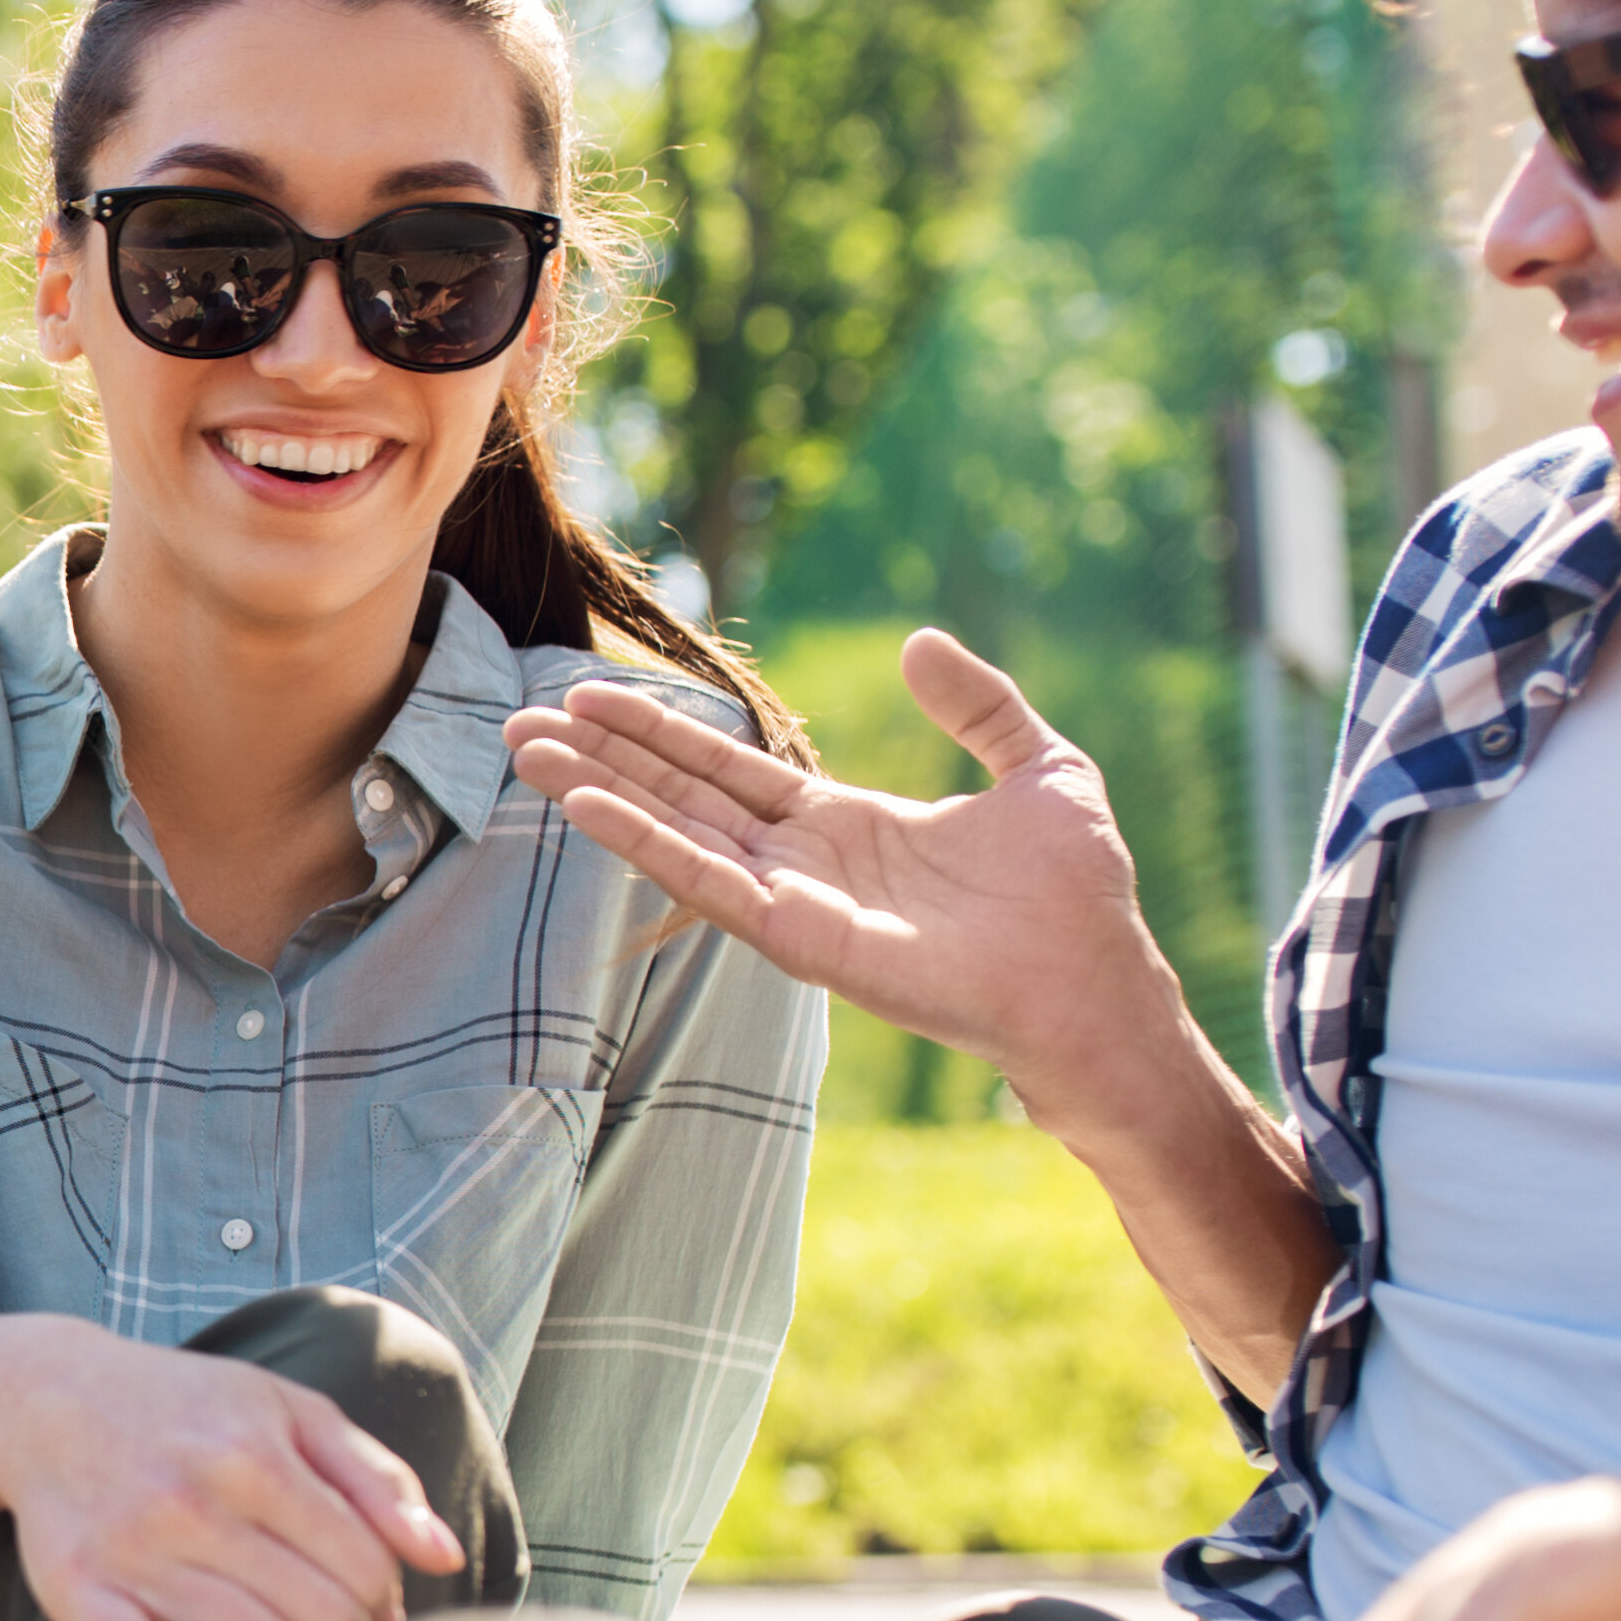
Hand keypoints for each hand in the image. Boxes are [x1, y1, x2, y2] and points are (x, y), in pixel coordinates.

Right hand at [0, 1321, 473, 1620]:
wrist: (47, 1401)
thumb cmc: (189, 1411)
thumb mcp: (288, 1411)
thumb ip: (374, 1476)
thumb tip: (443, 1556)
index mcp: (258, 1457)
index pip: (360, 1560)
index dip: (386, 1602)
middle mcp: (197, 1503)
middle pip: (316, 1610)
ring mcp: (136, 1552)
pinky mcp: (79, 1591)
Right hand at [501, 631, 1199, 1117]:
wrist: (1096, 979)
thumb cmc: (1078, 893)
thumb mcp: (1039, 765)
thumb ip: (978, 704)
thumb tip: (919, 641)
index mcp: (844, 823)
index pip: (729, 768)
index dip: (663, 731)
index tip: (591, 694)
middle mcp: (802, 863)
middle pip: (680, 796)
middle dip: (605, 756)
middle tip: (524, 718)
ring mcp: (794, 903)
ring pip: (676, 835)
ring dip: (600, 794)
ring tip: (529, 753)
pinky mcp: (797, 939)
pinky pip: (707, 882)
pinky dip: (644, 843)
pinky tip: (590, 807)